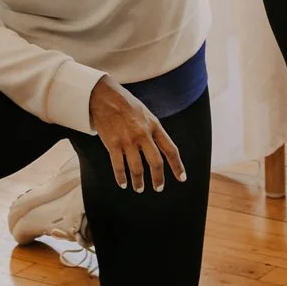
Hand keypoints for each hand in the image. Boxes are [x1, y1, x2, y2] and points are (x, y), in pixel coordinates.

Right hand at [89, 76, 186, 191]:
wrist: (104, 96)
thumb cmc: (126, 105)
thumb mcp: (146, 114)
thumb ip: (153, 131)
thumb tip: (160, 148)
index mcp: (154, 126)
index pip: (171, 149)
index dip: (177, 166)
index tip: (182, 178)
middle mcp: (143, 135)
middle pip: (156, 162)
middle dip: (158, 179)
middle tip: (158, 188)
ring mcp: (127, 140)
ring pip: (137, 168)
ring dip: (139, 182)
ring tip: (139, 188)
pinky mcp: (112, 144)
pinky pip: (118, 166)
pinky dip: (121, 178)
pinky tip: (123, 184)